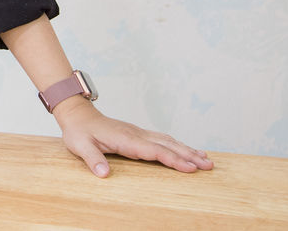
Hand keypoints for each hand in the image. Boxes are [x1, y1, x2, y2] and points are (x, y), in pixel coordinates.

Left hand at [53, 99, 213, 176]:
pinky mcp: (138, 134)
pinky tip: (186, 150)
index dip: (173, 159)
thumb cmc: (79, 131)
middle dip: (189, 155)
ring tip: (206, 159)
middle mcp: (136, 134)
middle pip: (167, 145)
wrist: (78, 115)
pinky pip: (162, 140)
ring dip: (187, 150)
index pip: (154, 151)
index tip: (190, 168)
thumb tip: (103, 173)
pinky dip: (177, 145)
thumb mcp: (80, 145)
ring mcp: (138, 133)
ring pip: (168, 141)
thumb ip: (92, 159)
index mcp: (125, 139)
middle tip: (209, 165)